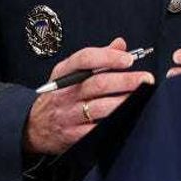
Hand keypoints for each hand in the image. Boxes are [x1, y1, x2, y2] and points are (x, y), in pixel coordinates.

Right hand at [24, 37, 154, 155]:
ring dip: (125, 102)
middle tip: (146, 79)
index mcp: (63, 73)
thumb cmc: (57, 96)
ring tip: (143, 97)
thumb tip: (120, 44)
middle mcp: (65, 93)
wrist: (34, 126)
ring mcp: (69, 114)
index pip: (84, 59)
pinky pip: (99, 129)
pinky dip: (116, 123)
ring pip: (101, 107)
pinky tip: (130, 118)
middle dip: (125, 81)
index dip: (108, 57)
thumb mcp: (67, 73)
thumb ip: (95, 58)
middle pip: (98, 83)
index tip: (129, 59)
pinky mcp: (75, 135)